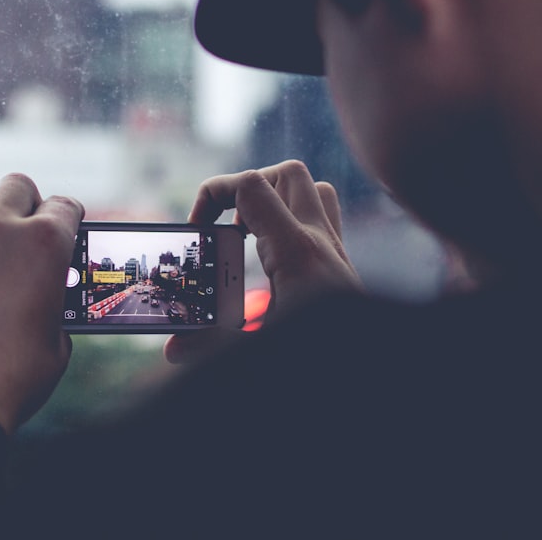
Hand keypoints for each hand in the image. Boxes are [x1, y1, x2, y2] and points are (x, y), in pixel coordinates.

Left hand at [0, 173, 83, 433]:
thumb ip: (56, 304)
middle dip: (32, 204)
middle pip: (19, 187)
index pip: (65, 206)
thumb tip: (48, 299)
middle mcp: (1, 230)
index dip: (72, 221)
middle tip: (36, 232)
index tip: (71, 232)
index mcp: (45, 243)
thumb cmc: (13, 376)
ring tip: (2, 245)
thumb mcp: (57, 339)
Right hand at [164, 160, 360, 363]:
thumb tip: (172, 350)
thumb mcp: (260, 350)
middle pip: (288, 175)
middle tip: (228, 225)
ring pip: (313, 192)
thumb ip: (210, 346)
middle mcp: (321, 243)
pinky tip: (274, 262)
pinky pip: (323, 223)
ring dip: (278, 200)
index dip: (215, 193)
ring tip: (250, 234)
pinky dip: (294, 227)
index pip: (253, 187)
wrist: (369, 366)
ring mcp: (336, 253)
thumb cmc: (324, 356)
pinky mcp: (341, 269)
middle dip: (249, 188)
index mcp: (297, 252)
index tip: (198, 229)